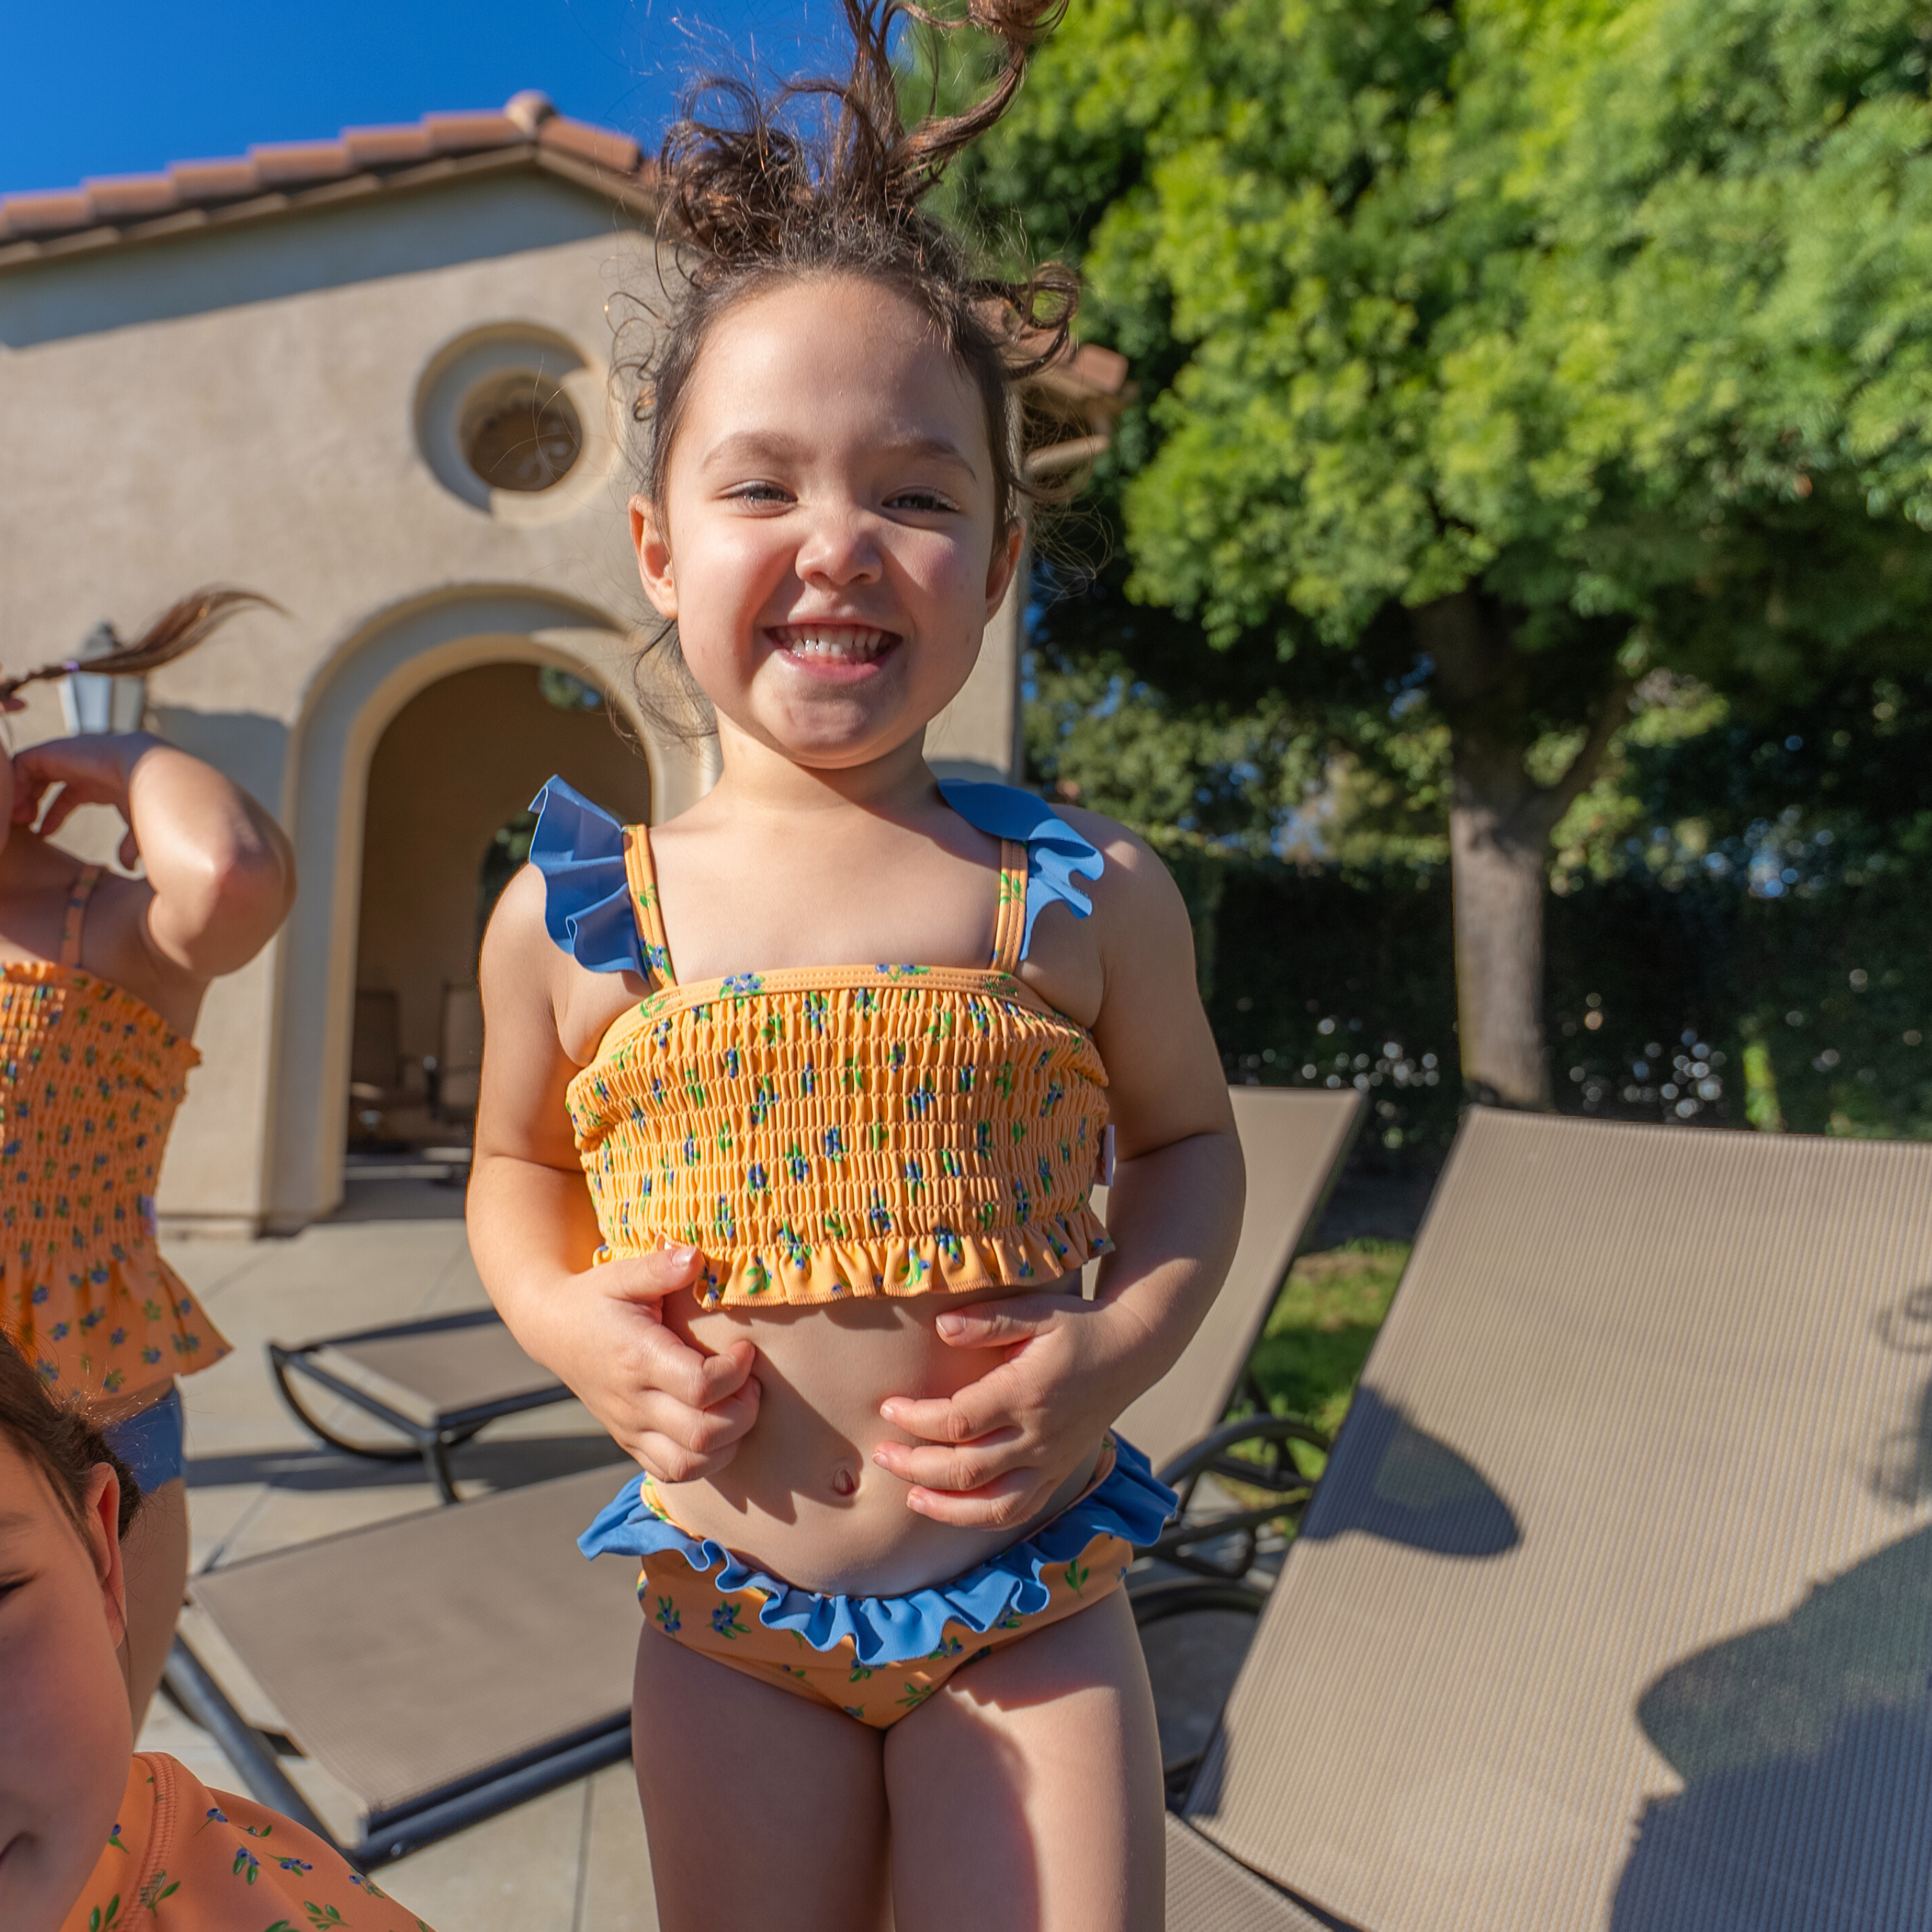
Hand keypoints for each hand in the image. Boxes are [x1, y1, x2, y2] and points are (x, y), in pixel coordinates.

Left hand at [12, 733, 147, 867]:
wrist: (151, 775)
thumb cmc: (151, 802)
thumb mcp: (136, 829)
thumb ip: (128, 846)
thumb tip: (128, 867)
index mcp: (98, 783)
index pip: (66, 796)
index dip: (51, 816)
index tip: (43, 834)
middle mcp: (81, 768)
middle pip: (44, 781)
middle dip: (30, 803)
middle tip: (25, 824)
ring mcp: (67, 756)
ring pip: (30, 771)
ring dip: (21, 794)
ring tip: (21, 817)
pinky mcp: (53, 750)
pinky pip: (22, 762)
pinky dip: (16, 782)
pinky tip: (23, 805)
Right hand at [541, 1242, 760, 1482]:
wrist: (553, 1328)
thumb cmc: (596, 1297)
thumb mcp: (623, 1273)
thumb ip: (661, 1266)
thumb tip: (696, 1255)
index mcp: (638, 1359)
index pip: (701, 1387)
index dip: (736, 1372)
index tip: (745, 1348)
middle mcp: (633, 1403)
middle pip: (703, 1434)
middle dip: (745, 1410)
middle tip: (751, 1380)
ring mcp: (630, 1428)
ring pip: (691, 1465)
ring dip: (729, 1441)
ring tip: (738, 1405)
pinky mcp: (630, 1442)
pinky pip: (674, 1472)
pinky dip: (706, 1460)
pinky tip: (718, 1427)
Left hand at [871, 1292, 1147, 1529]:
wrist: (1133, 1350)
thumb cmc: (1079, 1326)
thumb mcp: (1037, 1311)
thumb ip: (988, 1320)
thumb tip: (940, 1327)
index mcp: (1026, 1394)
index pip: (958, 1421)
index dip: (915, 1420)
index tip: (887, 1407)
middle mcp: (1039, 1436)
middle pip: (966, 1470)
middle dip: (916, 1466)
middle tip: (881, 1454)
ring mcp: (1051, 1462)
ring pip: (993, 1505)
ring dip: (945, 1507)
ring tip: (909, 1497)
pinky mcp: (1058, 1473)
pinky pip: (1018, 1511)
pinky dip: (981, 1518)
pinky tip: (952, 1510)